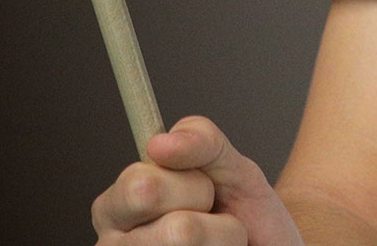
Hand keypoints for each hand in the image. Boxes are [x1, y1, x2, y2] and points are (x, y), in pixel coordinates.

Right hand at [91, 116, 303, 245]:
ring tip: (219, 241)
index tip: (204, 188)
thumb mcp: (224, 160)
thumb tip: (159, 143)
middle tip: (213, 216)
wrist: (263, 242)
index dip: (193, 186)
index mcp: (113, 206)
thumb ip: (199, 139)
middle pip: (180, 231)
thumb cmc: (233, 204)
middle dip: (214, 217)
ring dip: (228, 240)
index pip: (145, 188)